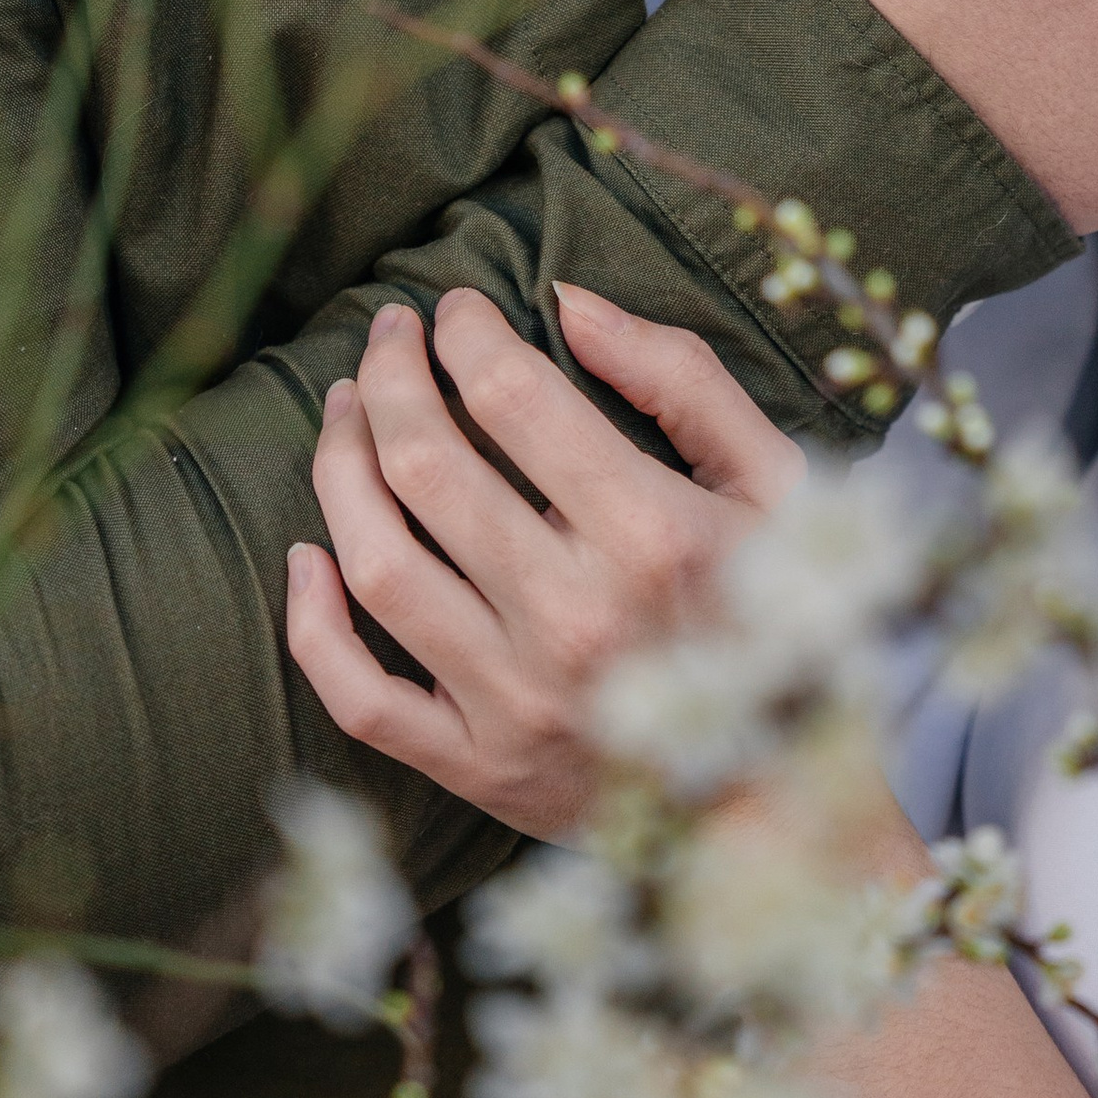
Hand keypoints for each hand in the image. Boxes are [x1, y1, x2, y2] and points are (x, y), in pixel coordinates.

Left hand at [285, 282, 802, 841]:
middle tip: (389, 335)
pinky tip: (309, 556)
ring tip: (346, 412)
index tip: (456, 307)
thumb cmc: (787, 616)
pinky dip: (313, 626)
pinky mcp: (480, 767)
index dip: (466, 332)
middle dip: (391, 376)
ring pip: (377, 564)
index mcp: (653, 534)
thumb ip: (680, 380)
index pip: (513, 396)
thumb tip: (570, 302)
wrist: (788, 795)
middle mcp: (575, 617)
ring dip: (340, 468)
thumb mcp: (777, 481)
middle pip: (426, 465)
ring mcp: (517, 700)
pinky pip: (361, 697)